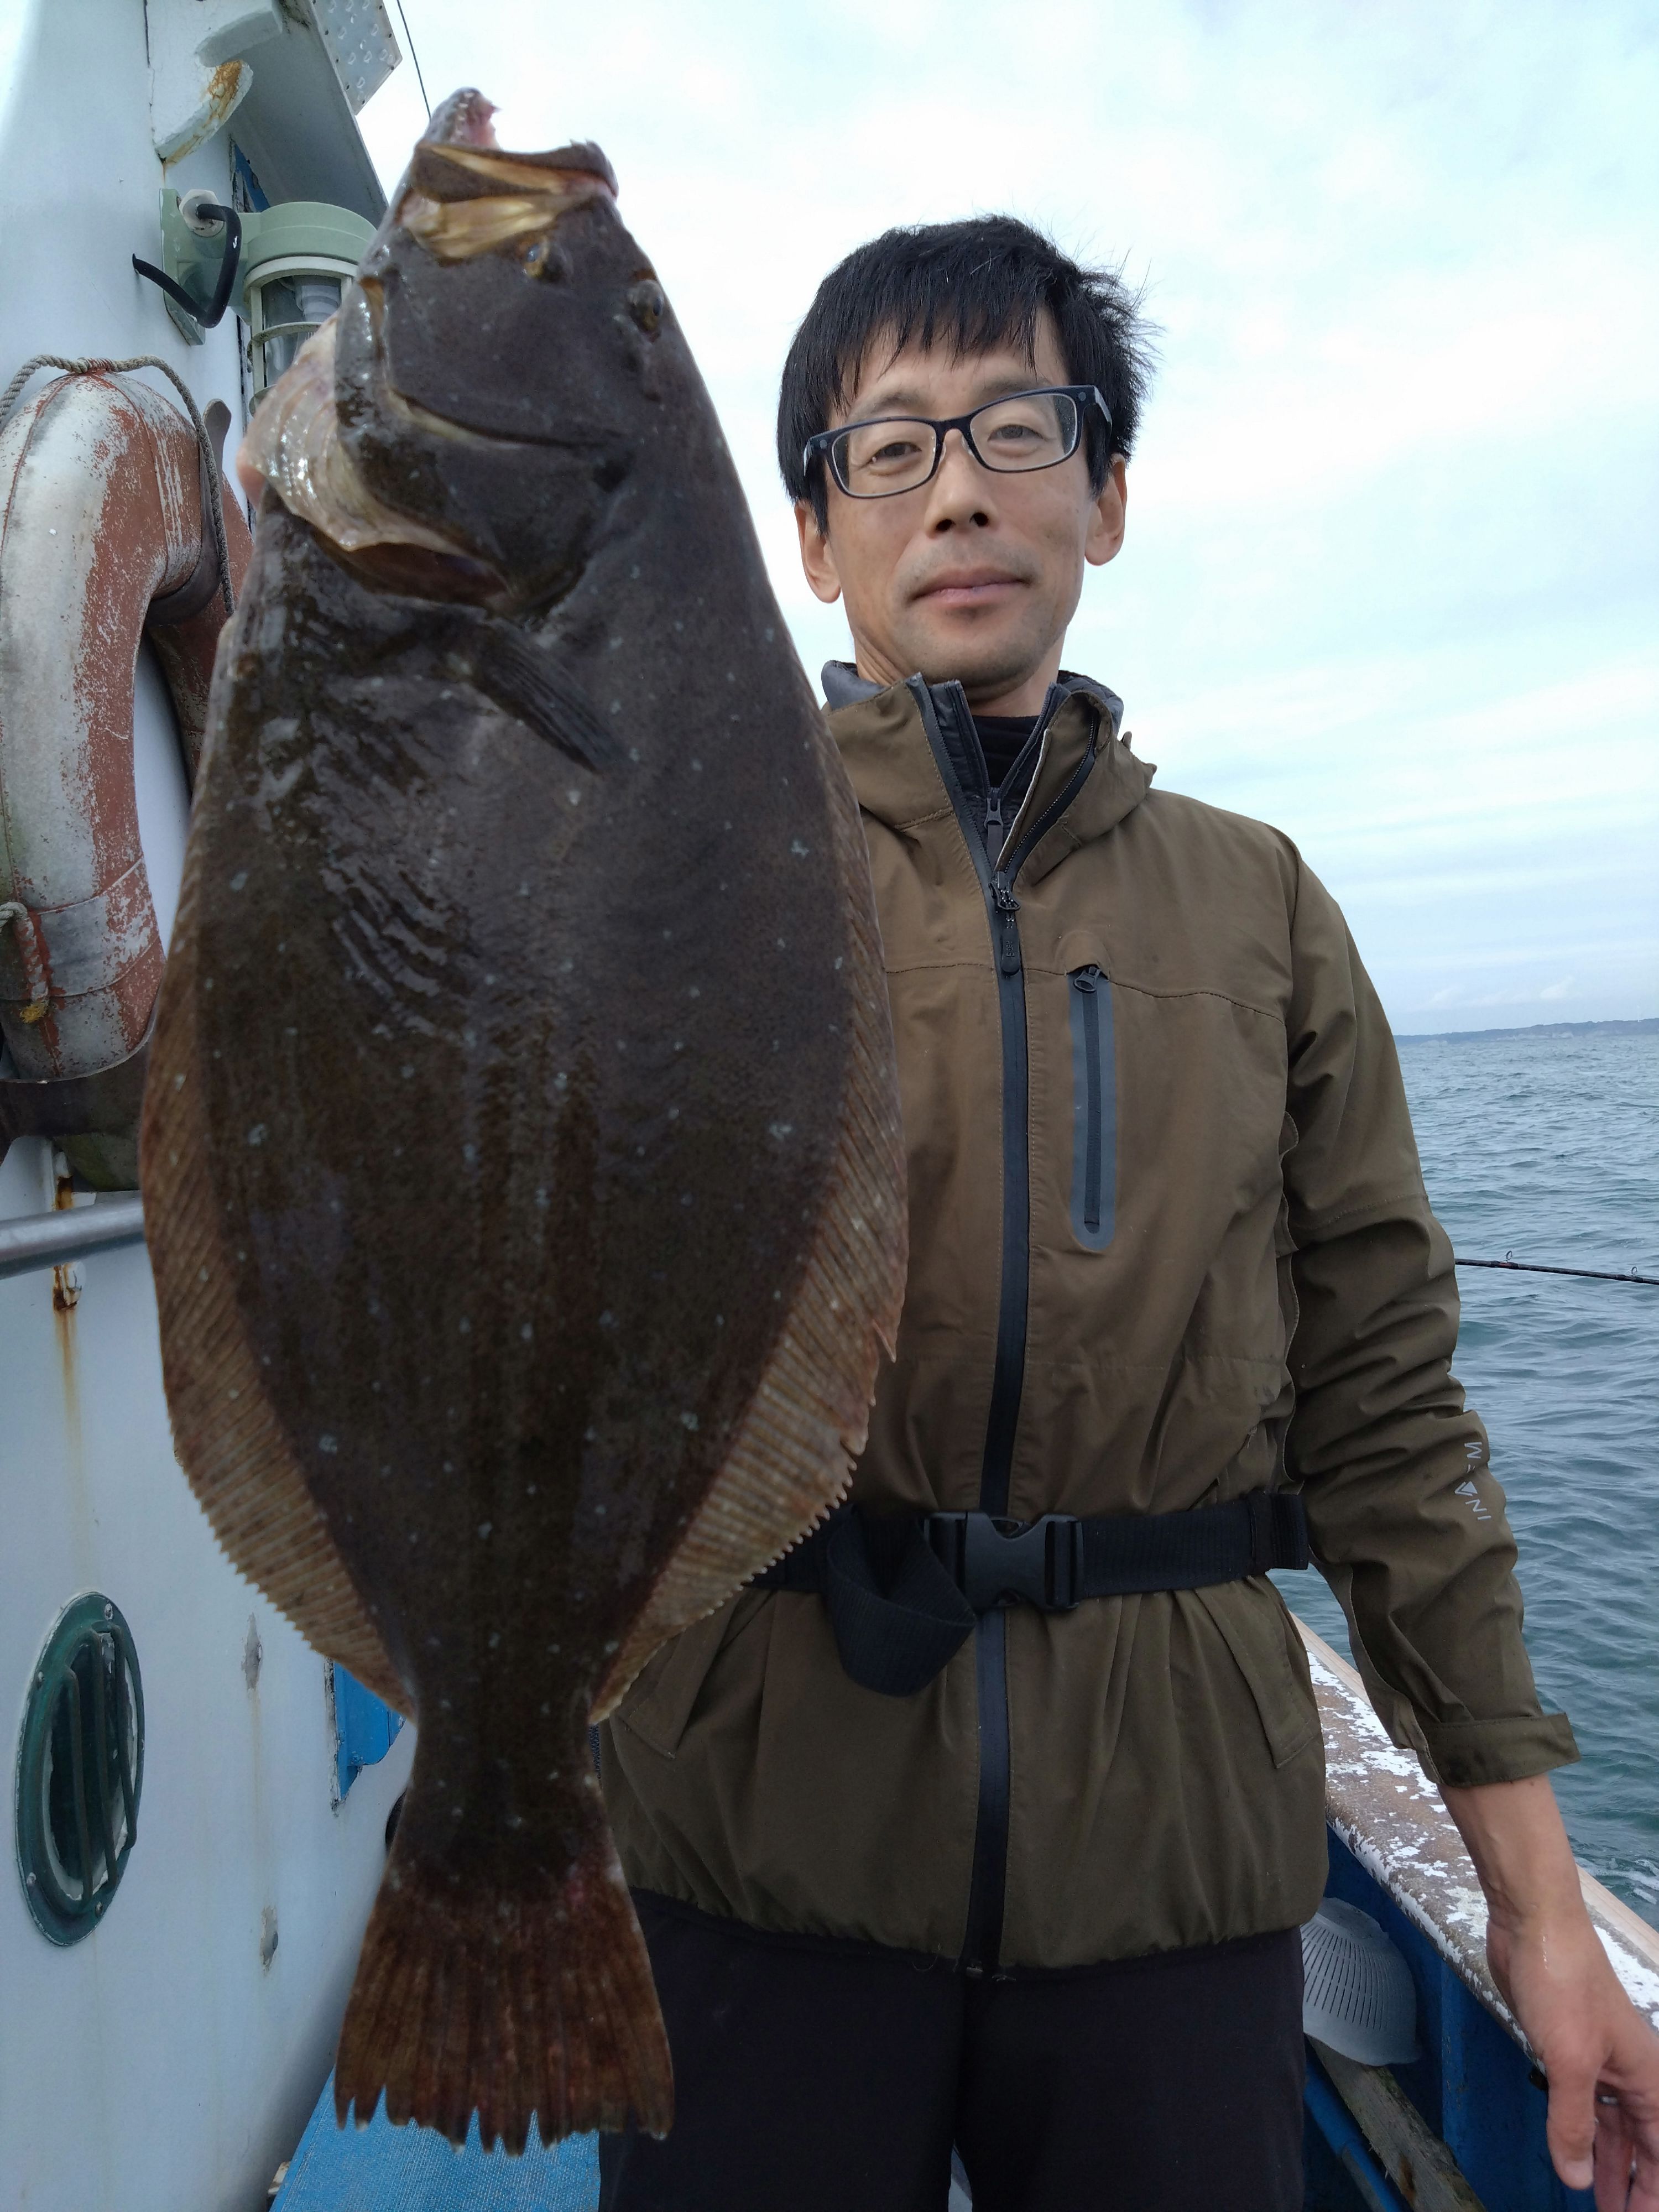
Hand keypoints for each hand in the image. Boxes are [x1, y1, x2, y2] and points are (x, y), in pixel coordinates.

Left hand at [1443, 1776, 1658, 2209]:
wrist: (1534, 1923)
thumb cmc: (1563, 1985)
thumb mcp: (1569, 2062)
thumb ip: (1573, 2123)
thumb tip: (1579, 2180)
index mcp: (1646, 2080)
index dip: (1652, 2191)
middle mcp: (1629, 2074)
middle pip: (1640, 2145)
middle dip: (1632, 2185)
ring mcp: (1598, 2060)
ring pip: (1610, 2127)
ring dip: (1606, 2164)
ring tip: (1597, 2201)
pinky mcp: (1566, 2047)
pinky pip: (1581, 2104)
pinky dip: (1580, 2131)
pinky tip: (1571, 2150)